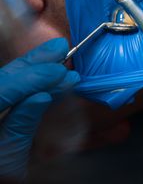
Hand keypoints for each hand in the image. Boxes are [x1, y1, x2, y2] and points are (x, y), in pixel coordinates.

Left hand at [0, 38, 79, 181]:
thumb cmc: (2, 175)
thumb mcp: (11, 158)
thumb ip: (22, 125)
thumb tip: (41, 95)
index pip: (2, 90)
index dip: (32, 78)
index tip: (59, 71)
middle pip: (3, 76)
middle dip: (34, 62)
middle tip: (60, 48)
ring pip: (7, 75)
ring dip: (34, 64)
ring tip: (57, 52)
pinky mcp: (1, 99)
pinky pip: (11, 82)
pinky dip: (30, 75)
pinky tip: (48, 69)